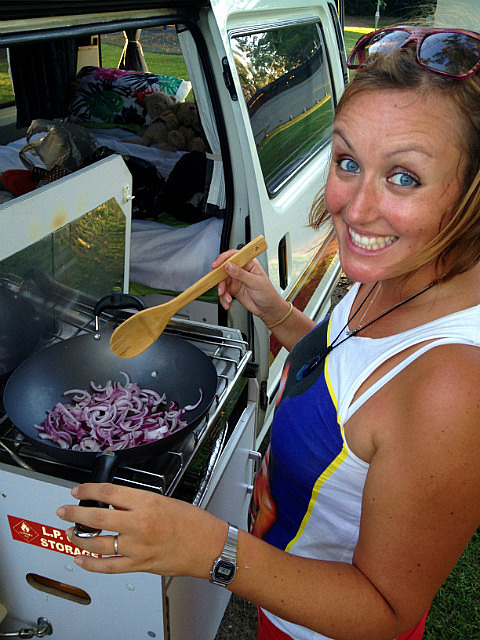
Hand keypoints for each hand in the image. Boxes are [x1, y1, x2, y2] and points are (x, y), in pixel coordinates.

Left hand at [56, 483, 226, 575]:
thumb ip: (140, 501)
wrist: (210, 546)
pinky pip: (108, 567)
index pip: (108, 492)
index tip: (79, 491)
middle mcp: (139, 524)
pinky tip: (81, 559)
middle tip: (64, 511)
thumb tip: (116, 501)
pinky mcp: (139, 565)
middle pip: (96, 517)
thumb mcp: (165, 500)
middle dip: (74, 513)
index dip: (88, 490)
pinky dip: (91, 564)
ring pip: (97, 544)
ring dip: (79, 538)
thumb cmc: (194, 523)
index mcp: (147, 502)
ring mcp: (137, 547)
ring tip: (70, 533)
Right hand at [212, 250, 285, 325]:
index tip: (216, 266)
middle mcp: (241, 270)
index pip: (233, 256)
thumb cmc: (268, 294)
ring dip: (222, 292)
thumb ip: (241, 274)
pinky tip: (228, 302)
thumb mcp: (255, 282)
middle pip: (223, 270)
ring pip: (222, 282)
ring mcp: (236, 280)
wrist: (268, 309)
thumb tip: (229, 266)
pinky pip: (223, 292)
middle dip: (220, 281)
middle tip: (221, 289)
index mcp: (249, 263)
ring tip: (227, 298)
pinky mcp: (233, 290)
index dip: (223, 259)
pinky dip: (223, 298)